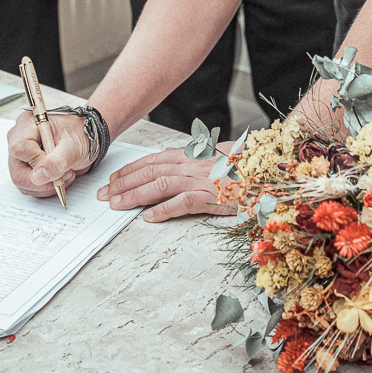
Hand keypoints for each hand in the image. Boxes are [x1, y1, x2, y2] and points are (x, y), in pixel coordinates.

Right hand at [7, 109, 91, 197]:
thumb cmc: (80, 134)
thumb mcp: (73, 146)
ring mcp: (20, 156)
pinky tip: (60, 176)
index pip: (19, 148)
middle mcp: (18, 139)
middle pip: (17, 171)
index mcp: (27, 124)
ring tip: (65, 172)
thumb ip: (57, 161)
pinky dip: (46, 187)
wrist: (88, 139)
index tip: (56, 162)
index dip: (37, 161)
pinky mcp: (25, 168)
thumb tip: (38, 176)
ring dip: (47, 185)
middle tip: (65, 173)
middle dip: (44, 180)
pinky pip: (28, 187)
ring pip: (23, 182)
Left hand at [96, 145, 237, 220]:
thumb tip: (172, 167)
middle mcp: (192, 164)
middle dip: (124, 183)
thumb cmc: (243, 167)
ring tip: (117, 205)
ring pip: (160, 185)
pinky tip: (149, 217)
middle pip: (150, 171)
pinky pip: (183, 202)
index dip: (130, 170)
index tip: (113, 180)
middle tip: (105, 195)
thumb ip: (194, 161)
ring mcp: (201, 179)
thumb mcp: (215, 158)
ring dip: (135, 195)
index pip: (152, 160)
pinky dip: (164, 209)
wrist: (267, 171)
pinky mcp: (212, 195)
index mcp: (191, 155)